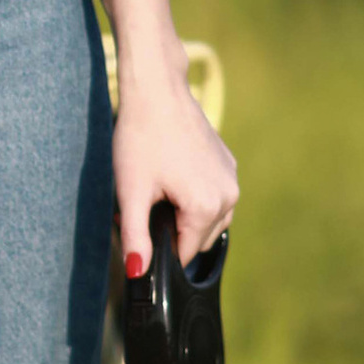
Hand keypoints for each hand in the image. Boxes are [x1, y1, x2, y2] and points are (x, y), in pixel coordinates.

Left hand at [112, 59, 236, 275]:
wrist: (157, 91)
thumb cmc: (140, 138)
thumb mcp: (131, 192)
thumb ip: (135, 237)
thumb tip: (137, 272)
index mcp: (207, 207)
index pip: (184, 254)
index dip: (158, 249)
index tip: (137, 228)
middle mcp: (228, 196)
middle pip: (198, 239)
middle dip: (171, 232)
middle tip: (141, 206)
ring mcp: (232, 179)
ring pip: (209, 219)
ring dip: (184, 216)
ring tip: (156, 191)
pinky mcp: (228, 164)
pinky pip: (214, 197)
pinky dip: (194, 197)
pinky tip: (170, 176)